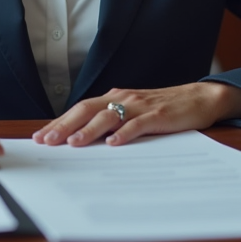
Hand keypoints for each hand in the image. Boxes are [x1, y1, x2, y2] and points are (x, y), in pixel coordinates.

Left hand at [31, 82, 240, 147]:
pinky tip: (113, 143)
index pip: (80, 109)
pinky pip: (138, 124)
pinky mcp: (158, 115)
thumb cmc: (163, 109)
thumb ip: (111, 121)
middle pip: (87, 110)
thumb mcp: (132, 112)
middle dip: (65, 125)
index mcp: (114, 97)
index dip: (59, 122)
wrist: (199, 98)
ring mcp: (140, 105)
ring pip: (109, 116)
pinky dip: (124, 133)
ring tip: (74, 144)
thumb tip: (81, 139)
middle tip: (47, 140)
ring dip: (89, 130)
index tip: (40, 136)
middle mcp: (123, 98)